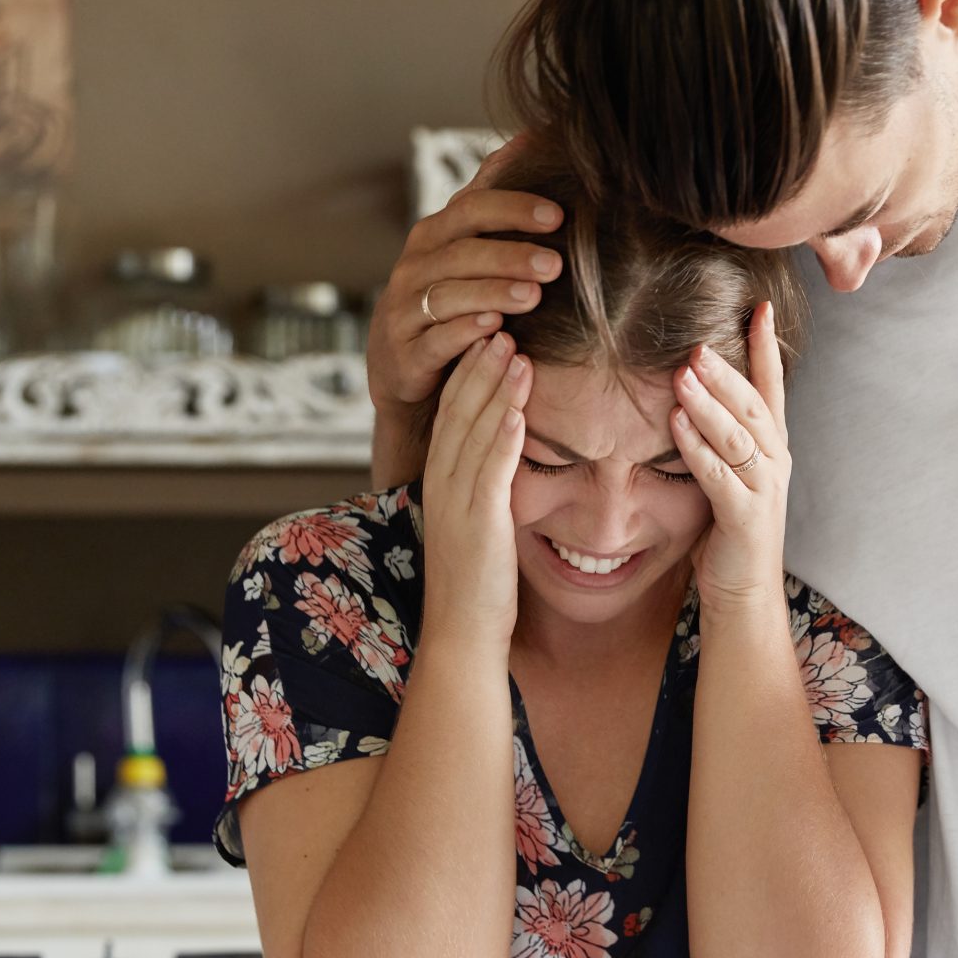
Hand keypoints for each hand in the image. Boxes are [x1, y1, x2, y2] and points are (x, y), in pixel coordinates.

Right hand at [368, 138, 563, 430]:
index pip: (472, 209)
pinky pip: (436, 339)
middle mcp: (415, 266)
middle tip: (555, 264)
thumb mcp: (465, 250)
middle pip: (462, 251)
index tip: (558, 214)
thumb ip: (493, 201)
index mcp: (434, 236)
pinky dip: (465, 333)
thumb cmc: (447, 302)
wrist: (403, 368)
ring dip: (493, 293)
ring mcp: (405, 309)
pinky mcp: (406, 352)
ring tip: (533, 296)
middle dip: (510, 254)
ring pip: (449, 294)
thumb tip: (531, 138)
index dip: (513, 208)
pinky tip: (497, 331)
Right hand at [420, 333, 530, 646]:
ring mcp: (457, 503)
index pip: (450, 414)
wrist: (463, 635)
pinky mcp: (478, 524)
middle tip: (500, 323)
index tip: (488, 336)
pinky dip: (503, 434)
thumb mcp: (478, 525)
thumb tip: (506, 461)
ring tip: (512, 346)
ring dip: (492, 386)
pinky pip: (490, 470)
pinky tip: (518, 406)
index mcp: (440, 483)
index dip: (467, 373)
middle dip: (478, 364)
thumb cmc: (479, 586)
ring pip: (472, 430)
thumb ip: (487, 488)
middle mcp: (441, 485)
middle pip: (456, 410)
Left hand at [667, 302, 790, 609]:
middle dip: (727, 371)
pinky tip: (676, 424)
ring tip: (683, 373)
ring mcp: (763, 490)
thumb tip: (687, 393)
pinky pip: (719, 475)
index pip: (772, 388)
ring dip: (710, 402)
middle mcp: (774, 463)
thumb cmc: (728, 535)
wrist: (744, 596)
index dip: (765, 347)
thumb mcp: (727, 476)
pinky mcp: (745, 518)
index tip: (757, 307)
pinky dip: (697, 448)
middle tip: (698, 342)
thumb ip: (718, 438)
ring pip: (737, 435)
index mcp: (771, 449)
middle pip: (753, 405)